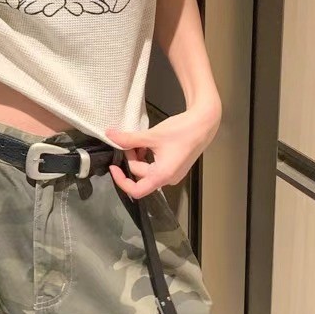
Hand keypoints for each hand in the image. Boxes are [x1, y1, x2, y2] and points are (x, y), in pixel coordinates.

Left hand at [104, 104, 220, 198]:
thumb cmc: (182, 131)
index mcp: (162, 175)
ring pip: (148, 170)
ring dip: (139, 158)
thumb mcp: (151, 135)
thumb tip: (110, 135)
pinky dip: (148, 157)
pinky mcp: (175, 167)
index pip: (136, 190)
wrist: (204, 123)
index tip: (114, 167)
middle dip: (131, 159)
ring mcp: (173, 174)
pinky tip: (148, 144)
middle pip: (141, 175)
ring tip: (139, 142)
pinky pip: (156, 167)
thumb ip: (129, 139)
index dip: (121, 181)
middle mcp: (168, 179)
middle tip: (129, 142)